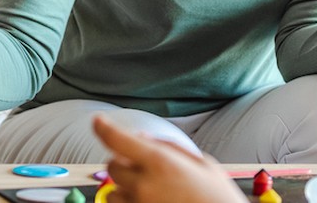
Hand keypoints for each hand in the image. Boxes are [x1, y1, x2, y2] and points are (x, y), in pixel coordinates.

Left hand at [92, 115, 244, 202]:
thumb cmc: (218, 198)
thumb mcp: (203, 163)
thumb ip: (169, 148)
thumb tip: (143, 139)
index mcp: (161, 163)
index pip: (118, 140)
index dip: (104, 127)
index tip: (98, 122)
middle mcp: (144, 185)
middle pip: (112, 166)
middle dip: (123, 162)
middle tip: (142, 166)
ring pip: (113, 192)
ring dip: (125, 187)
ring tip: (151, 191)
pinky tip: (152, 201)